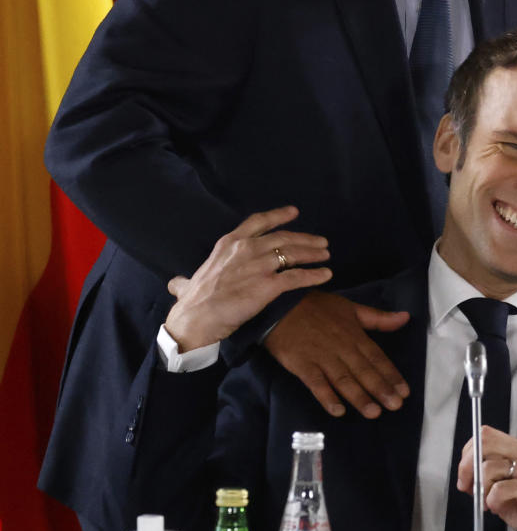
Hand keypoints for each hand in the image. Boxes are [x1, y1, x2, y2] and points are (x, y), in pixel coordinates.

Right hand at [164, 206, 331, 350]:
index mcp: (229, 243)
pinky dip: (314, 275)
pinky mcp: (268, 285)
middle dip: (305, 238)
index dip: (278, 216)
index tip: (294, 212)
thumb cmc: (191, 304)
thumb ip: (184, 281)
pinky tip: (326, 275)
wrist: (195, 318)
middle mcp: (246, 249)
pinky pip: (297, 277)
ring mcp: (258, 266)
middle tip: (321, 241)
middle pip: (283, 238)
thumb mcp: (186, 283)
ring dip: (313, 253)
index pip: (258, 222)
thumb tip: (175, 284)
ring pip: (293, 254)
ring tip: (326, 255)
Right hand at [264, 290, 409, 418]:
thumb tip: (406, 318)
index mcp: (354, 335)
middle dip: (380, 389)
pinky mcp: (302, 365)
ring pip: (343, 379)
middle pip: (363, 371)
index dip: (391, 375)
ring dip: (359, 397)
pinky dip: (326, 397)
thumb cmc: (316, 307)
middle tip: (395, 406)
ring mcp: (321, 357)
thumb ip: (378, 318)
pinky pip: (316, 383)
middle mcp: (341, 348)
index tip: (404, 391)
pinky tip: (338, 411)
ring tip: (373, 413)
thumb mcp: (350, 308)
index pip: (376, 357)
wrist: (280, 304)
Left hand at [457, 427, 516, 530]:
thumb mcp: (509, 490)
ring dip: (480, 489)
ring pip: (489, 467)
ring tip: (488, 503)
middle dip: (467, 466)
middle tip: (468, 486)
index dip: (467, 454)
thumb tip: (467, 477)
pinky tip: (497, 507)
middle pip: (485, 442)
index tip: (465, 475)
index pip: (486, 435)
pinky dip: (492, 500)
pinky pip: (501, 488)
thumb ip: (490, 479)